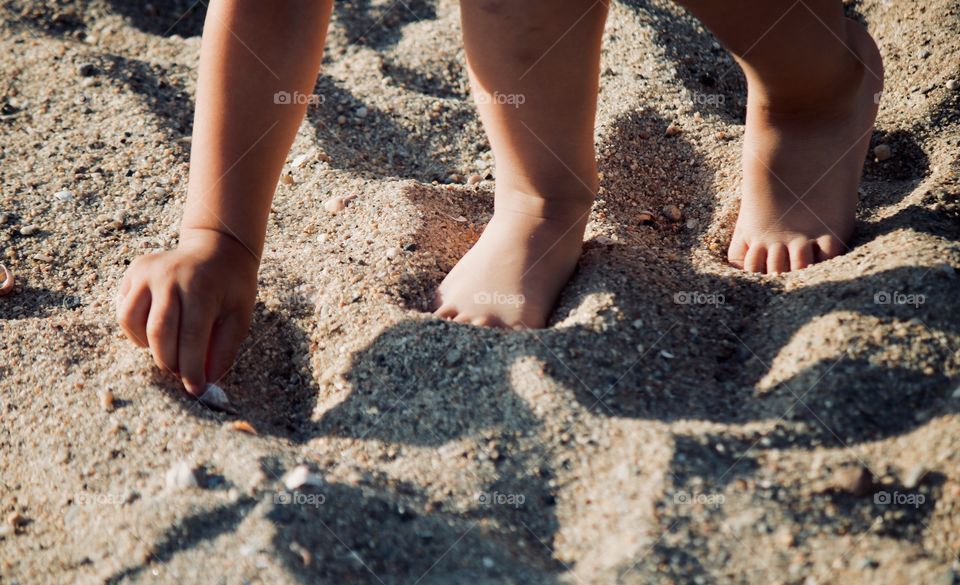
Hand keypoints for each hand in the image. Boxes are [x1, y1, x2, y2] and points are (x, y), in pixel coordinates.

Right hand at [116, 228, 258, 394]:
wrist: (217, 248)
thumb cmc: (231, 286)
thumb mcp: (239, 316)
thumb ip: (224, 349)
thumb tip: (207, 382)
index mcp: (200, 287)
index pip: (191, 338)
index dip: (192, 369)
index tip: (195, 389)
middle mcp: (169, 277)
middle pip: (159, 333)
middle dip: (169, 361)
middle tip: (180, 372)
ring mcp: (147, 272)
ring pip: (131, 322)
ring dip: (148, 346)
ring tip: (168, 349)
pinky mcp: (133, 271)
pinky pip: (124, 310)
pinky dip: (136, 330)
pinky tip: (155, 332)